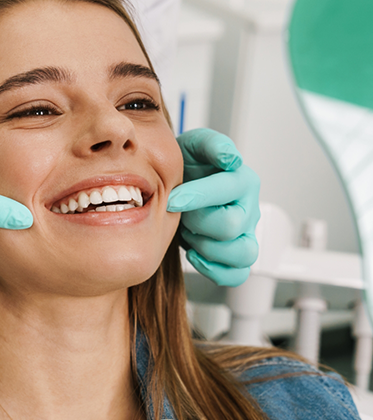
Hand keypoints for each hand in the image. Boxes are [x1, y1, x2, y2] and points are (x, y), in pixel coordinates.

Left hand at [167, 128, 259, 286]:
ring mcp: (245, 234)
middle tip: (180, 214)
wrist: (179, 185)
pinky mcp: (236, 254)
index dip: (196, 196)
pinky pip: (237, 274)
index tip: (172, 199)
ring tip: (190, 233)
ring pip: (242, 254)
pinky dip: (215, 270)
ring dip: (208, 248)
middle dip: (197, 222)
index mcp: (242, 180)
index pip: (228, 190)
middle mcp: (249, 208)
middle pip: (231, 226)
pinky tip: (195, 254)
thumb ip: (211, 145)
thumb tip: (230, 158)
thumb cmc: (188, 167)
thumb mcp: (194, 145)